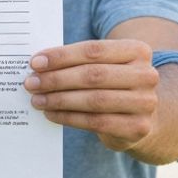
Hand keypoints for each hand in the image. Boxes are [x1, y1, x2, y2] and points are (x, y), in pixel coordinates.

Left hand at [24, 39, 158, 151]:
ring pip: (94, 100)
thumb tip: (37, 65)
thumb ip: (76, 61)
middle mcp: (147, 75)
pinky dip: (68, 117)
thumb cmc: (110, 83)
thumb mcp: (101, 65)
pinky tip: (50, 113)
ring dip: (59, 100)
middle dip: (56, 79)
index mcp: (137, 51)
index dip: (61, 56)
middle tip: (30, 83)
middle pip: (93, 75)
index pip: (93, 50)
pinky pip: (96, 122)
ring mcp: (146, 102)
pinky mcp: (138, 127)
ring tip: (36, 100)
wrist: (141, 116)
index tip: (34, 63)